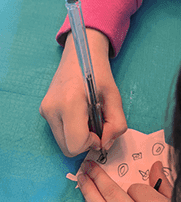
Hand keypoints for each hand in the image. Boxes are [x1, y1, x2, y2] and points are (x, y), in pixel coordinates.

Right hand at [40, 29, 126, 156]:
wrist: (80, 53)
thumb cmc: (99, 73)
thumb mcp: (115, 98)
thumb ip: (116, 124)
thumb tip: (105, 144)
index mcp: (69, 104)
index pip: (76, 144)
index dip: (93, 144)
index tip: (102, 130)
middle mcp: (52, 109)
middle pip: (68, 148)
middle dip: (86, 143)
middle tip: (97, 124)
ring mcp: (45, 111)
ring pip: (63, 143)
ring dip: (80, 137)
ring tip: (89, 117)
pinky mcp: (44, 111)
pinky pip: (60, 133)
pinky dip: (73, 131)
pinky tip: (81, 115)